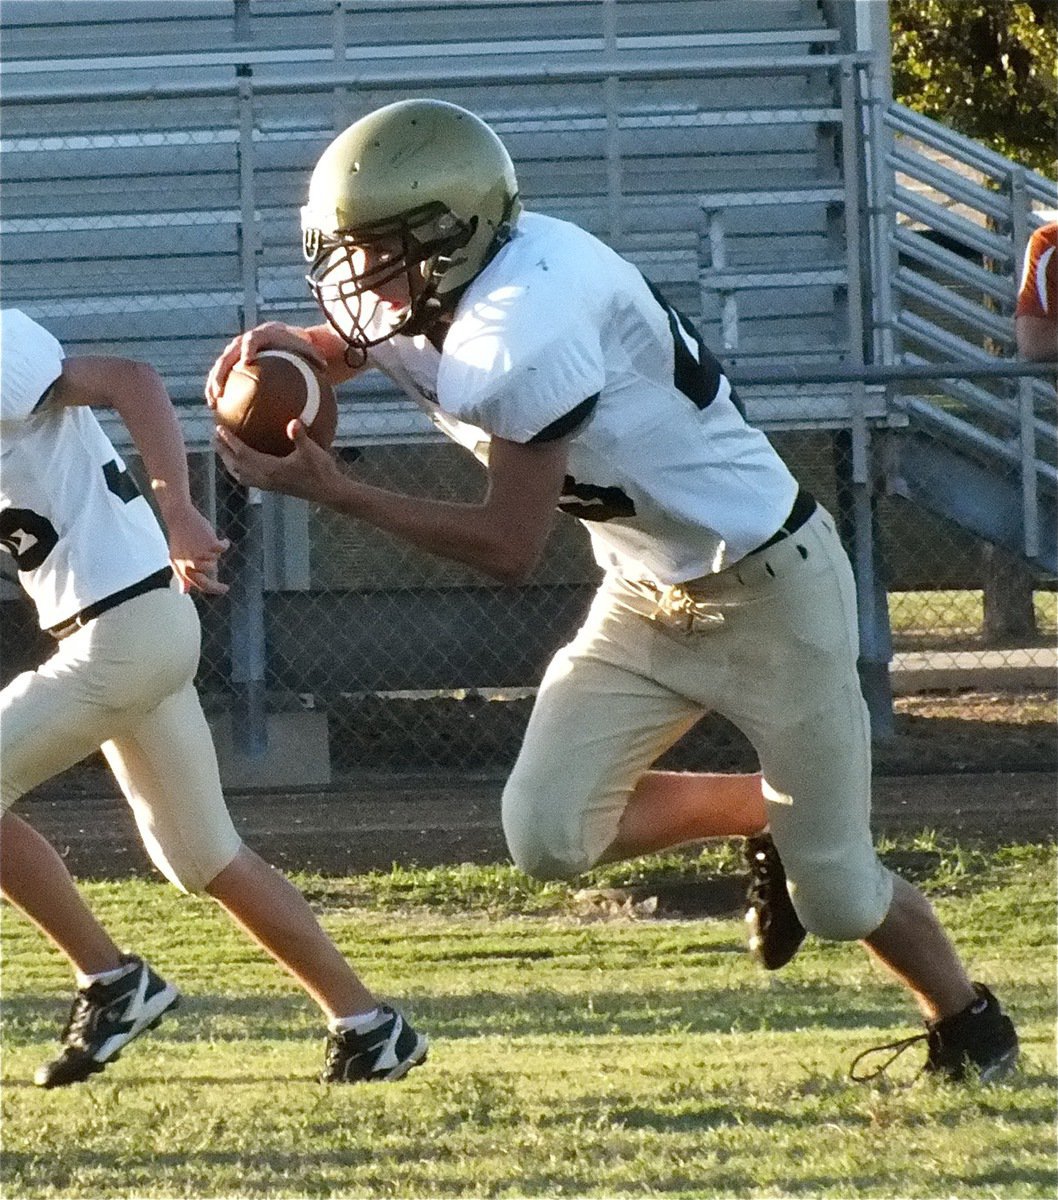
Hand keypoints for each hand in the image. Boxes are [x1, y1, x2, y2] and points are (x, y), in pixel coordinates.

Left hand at [165, 504, 229, 594]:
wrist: (180, 517)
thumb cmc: (179, 538)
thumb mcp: (176, 558)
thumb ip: (180, 576)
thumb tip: (183, 592)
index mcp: (182, 568)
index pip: (199, 585)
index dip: (211, 589)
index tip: (221, 590)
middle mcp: (192, 563)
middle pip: (208, 581)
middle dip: (218, 587)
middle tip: (225, 588)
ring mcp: (201, 554)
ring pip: (215, 562)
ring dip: (213, 554)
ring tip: (206, 544)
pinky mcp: (210, 544)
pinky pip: (222, 549)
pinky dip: (224, 544)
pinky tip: (222, 540)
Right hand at [204, 322, 327, 407]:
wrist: (288, 336)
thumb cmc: (302, 345)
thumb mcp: (311, 349)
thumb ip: (316, 356)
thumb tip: (327, 368)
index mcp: (263, 334)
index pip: (252, 339)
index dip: (248, 348)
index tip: (247, 362)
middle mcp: (245, 340)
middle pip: (227, 355)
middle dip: (220, 372)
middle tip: (219, 390)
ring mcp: (237, 351)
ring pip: (220, 368)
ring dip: (213, 384)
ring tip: (213, 404)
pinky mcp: (234, 362)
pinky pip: (225, 378)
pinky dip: (221, 392)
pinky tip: (221, 412)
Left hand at [215, 418, 344, 503]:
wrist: (329, 492)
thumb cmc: (322, 471)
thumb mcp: (312, 451)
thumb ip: (300, 436)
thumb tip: (293, 421)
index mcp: (270, 469)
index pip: (243, 454)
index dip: (230, 441)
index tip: (218, 428)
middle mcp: (265, 479)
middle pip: (236, 465)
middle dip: (223, 451)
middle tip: (214, 436)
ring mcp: (268, 485)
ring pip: (240, 474)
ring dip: (229, 462)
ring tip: (222, 450)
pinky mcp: (272, 488)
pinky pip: (248, 479)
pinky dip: (239, 470)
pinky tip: (242, 464)